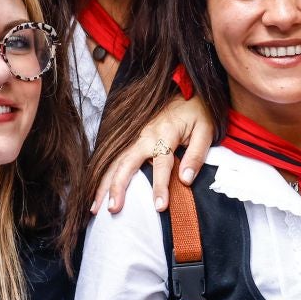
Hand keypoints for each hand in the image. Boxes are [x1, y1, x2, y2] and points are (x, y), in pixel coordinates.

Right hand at [94, 94, 215, 212]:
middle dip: (117, 187)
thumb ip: (196, 156)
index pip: (162, 165)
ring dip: (104, 184)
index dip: (160, 187)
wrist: (186, 90)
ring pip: (115, 162)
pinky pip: (114, 158)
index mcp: (165, 134)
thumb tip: (185, 180)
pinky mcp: (131, 139)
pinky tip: (97, 191)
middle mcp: (145, 136)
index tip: (159, 207)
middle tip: (113, 210)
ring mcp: (135, 137)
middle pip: (127, 163)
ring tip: (95, 208)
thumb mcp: (205, 131)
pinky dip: (104, 175)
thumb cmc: (197, 113)